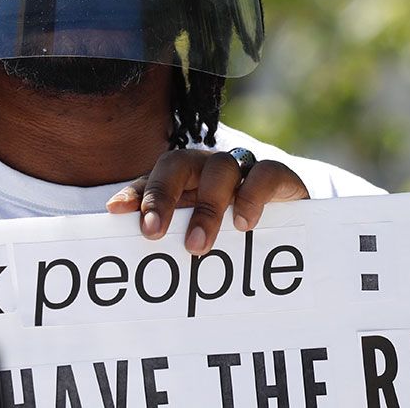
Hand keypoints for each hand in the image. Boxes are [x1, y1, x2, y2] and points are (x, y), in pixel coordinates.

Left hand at [106, 149, 309, 255]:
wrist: (292, 222)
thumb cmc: (229, 227)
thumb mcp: (193, 229)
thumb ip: (163, 227)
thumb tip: (118, 226)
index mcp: (183, 177)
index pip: (153, 177)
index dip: (137, 192)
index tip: (117, 212)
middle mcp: (206, 167)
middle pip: (178, 165)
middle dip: (162, 196)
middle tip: (153, 233)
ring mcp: (241, 168)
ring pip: (219, 169)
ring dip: (206, 207)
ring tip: (197, 244)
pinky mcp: (276, 175)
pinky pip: (263, 174)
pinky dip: (251, 196)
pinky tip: (243, 224)